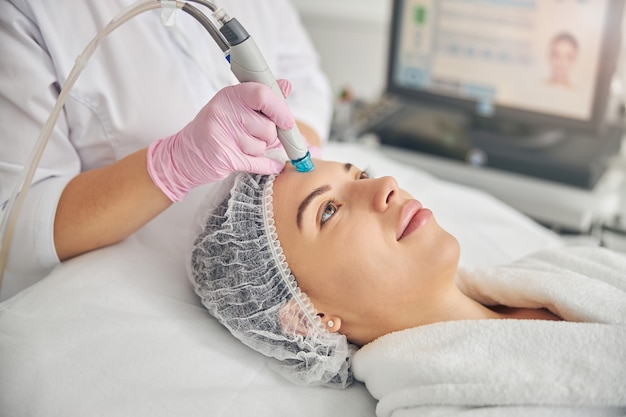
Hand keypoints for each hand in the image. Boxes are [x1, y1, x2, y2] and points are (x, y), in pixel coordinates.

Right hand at [147, 80, 293, 201]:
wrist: (184, 155)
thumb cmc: (214, 130)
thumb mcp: (234, 107)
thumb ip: (262, 98)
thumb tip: (287, 86)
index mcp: (230, 95)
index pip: (262, 94)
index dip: (280, 109)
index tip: (288, 122)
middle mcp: (224, 112)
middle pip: (268, 127)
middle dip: (269, 137)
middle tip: (256, 136)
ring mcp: (223, 134)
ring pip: (262, 146)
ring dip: (258, 150)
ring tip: (241, 146)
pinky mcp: (225, 157)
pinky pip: (258, 163)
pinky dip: (268, 166)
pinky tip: (273, 165)